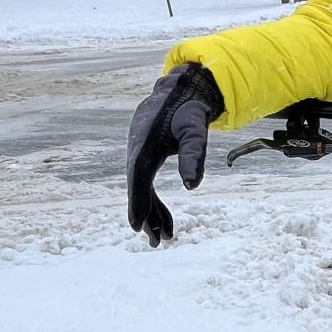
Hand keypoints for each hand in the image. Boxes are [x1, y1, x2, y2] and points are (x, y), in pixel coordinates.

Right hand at [126, 63, 223, 246]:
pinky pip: (146, 182)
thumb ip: (193, 154)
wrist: (181, 88)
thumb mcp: (195, 128)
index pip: (138, 178)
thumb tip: (191, 186)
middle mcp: (136, 149)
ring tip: (166, 238)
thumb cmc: (188, 108)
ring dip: (152, 213)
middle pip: (138, 188)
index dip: (137, 202)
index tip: (137, 227)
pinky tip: (164, 219)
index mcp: (145, 143)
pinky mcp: (145, 155)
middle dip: (146, 216)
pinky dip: (154, 201)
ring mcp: (138, 152)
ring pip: (142, 188)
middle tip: (157, 243)